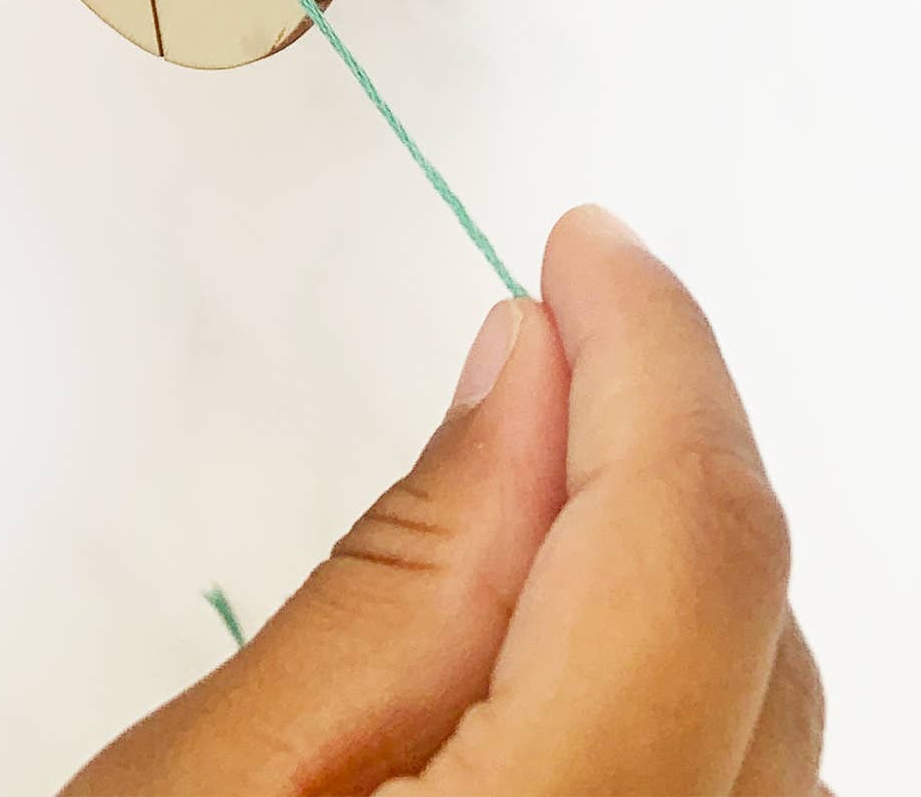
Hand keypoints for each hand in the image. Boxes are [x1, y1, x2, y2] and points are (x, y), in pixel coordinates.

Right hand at [65, 209, 824, 795]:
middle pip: (761, 643)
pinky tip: (578, 635)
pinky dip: (687, 683)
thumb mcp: (204, 792)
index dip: (655, 359)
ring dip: (681, 567)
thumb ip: (399, 581)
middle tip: (551, 333)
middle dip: (662, 447)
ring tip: (549, 471)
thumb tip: (521, 374)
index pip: (691, 553)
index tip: (592, 247)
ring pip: (785, 737)